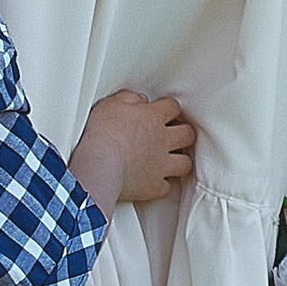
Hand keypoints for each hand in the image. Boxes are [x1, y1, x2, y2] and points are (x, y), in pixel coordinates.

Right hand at [69, 88, 196, 215]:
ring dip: (180, 161)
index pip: (173, 107)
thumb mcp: (111, 104)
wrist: (98, 164)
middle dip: (183, 133)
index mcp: (153, 117)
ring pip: (185, 163)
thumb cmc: (101, 133)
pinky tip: (155, 182)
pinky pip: (167, 187)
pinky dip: (163, 185)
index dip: (169, 108)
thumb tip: (140, 100)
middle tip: (174, 135)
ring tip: (171, 160)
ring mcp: (161, 165)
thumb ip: (129, 98)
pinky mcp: (153, 186)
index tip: (163, 112)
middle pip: (188, 134)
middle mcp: (162, 140)